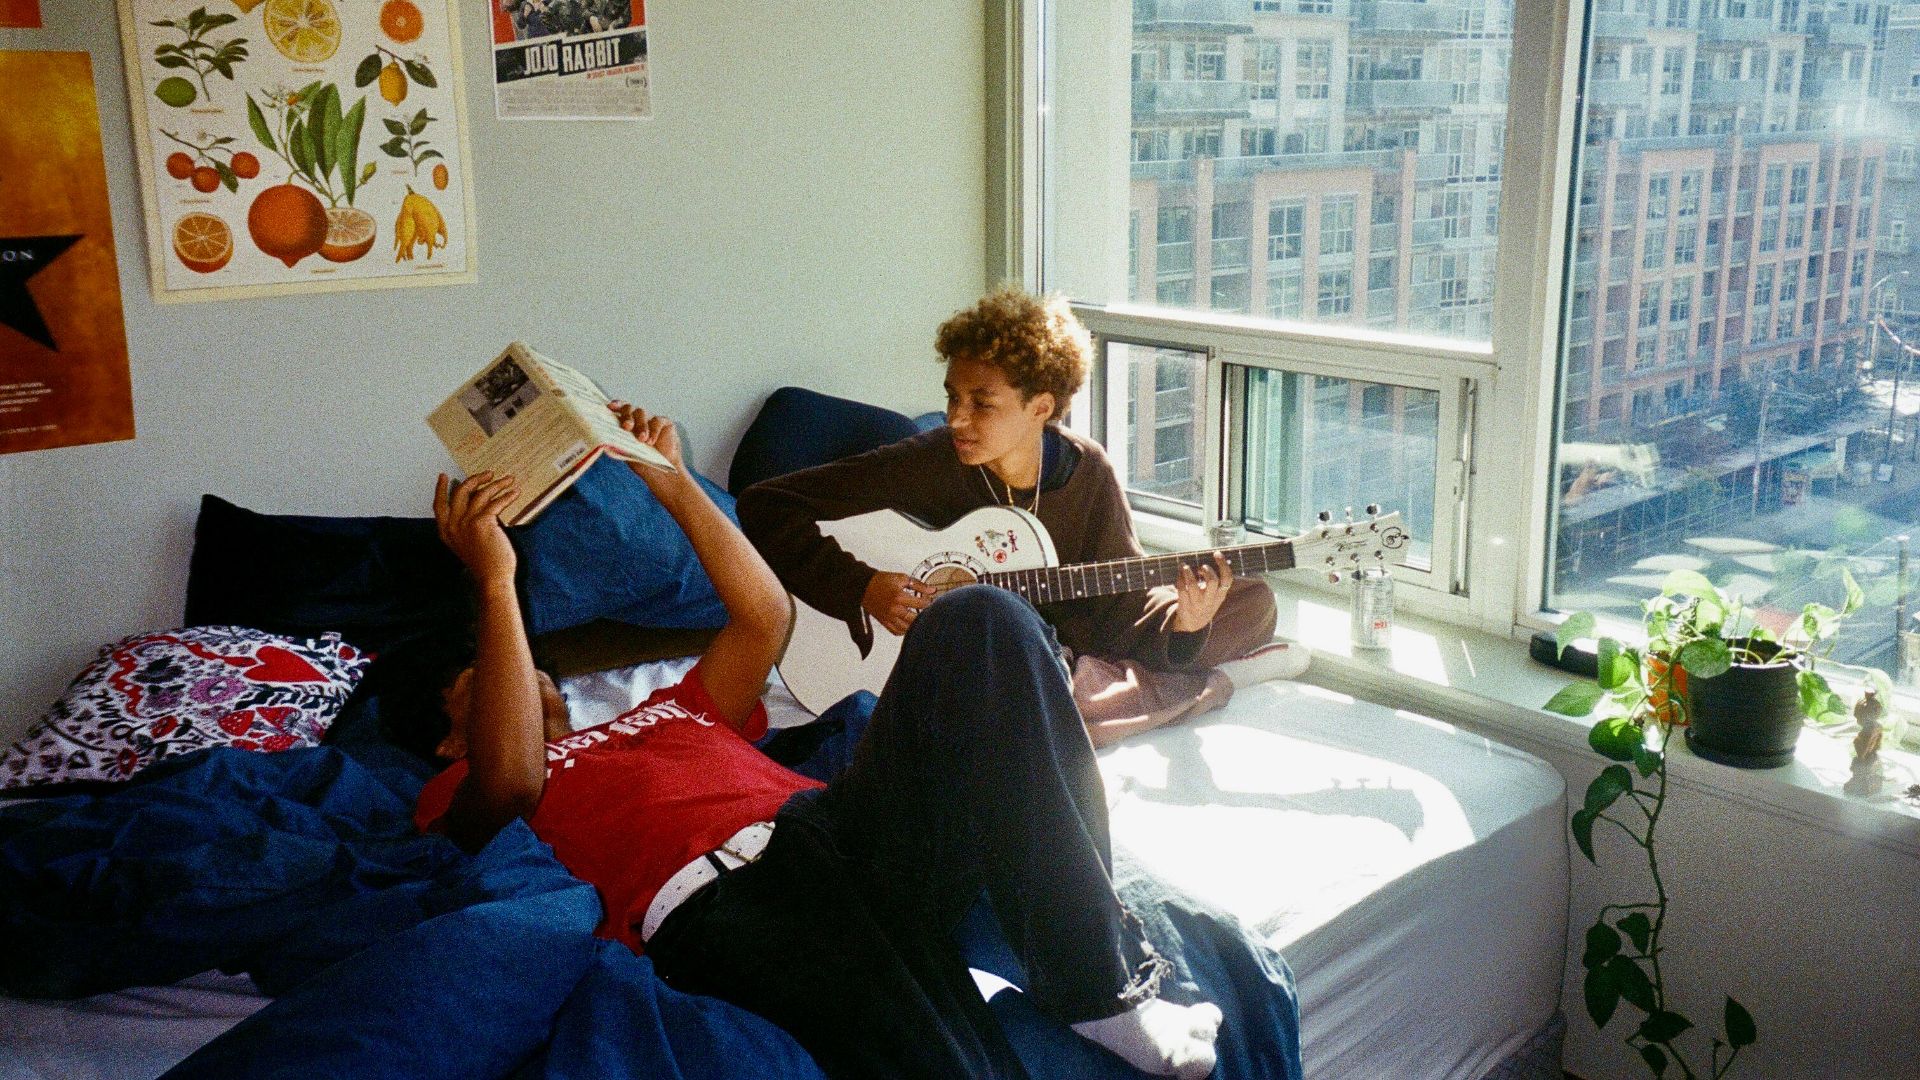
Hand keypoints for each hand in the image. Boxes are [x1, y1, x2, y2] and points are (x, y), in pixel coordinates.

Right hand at [434, 472, 517, 586]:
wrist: (492, 578)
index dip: (440, 489)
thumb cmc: (484, 564)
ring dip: (497, 484)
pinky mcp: (482, 523)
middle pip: (460, 492)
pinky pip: (496, 502)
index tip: (444, 476)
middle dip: (475, 479)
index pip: (439, 505)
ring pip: (481, 494)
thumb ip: (465, 527)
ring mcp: (466, 523)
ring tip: (509, 480)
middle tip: (489, 474)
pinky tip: (515, 492)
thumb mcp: (466, 544)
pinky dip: (507, 495)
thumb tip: (476, 503)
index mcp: (446, 531)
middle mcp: (453, 525)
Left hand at [608, 401, 690, 492]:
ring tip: (642, 440)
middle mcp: (636, 419)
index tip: (610, 407)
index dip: (615, 405)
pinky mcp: (664, 423)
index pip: (618, 410)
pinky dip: (654, 431)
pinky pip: (657, 421)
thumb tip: (605, 440)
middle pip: (629, 408)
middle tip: (627, 427)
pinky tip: (651, 441)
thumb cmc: (642, 463)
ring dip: (640, 425)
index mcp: (625, 424)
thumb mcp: (627, 453)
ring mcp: (650, 420)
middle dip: (627, 416)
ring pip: (641, 413)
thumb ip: (618, 444)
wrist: (661, 473)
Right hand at [862, 571, 934, 635]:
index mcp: (899, 597)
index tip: (930, 599)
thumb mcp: (901, 578)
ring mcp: (889, 618)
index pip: (921, 604)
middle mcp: (894, 609)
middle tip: (927, 610)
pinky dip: (904, 630)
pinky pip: (897, 632)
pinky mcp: (884, 622)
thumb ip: (918, 585)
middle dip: (924, 615)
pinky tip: (908, 624)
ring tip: (918, 618)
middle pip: (916, 619)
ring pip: (907, 628)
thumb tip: (932, 590)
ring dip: (915, 624)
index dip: (929, 601)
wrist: (864, 586)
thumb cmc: (881, 581)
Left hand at [1168, 551, 1232, 633]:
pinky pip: (1181, 589)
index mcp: (1221, 594)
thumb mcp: (1215, 595)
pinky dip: (1180, 578)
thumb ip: (1216, 581)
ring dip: (1188, 572)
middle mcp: (1210, 599)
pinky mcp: (1184, 604)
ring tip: (1185, 566)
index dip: (1223, 564)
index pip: (1227, 579)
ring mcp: (1197, 602)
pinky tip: (1180, 573)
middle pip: (1212, 581)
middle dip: (1206, 570)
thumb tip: (1210, 557)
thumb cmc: (1205, 602)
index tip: (1216, 553)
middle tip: (1201, 567)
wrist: (1193, 624)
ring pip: (1193, 585)